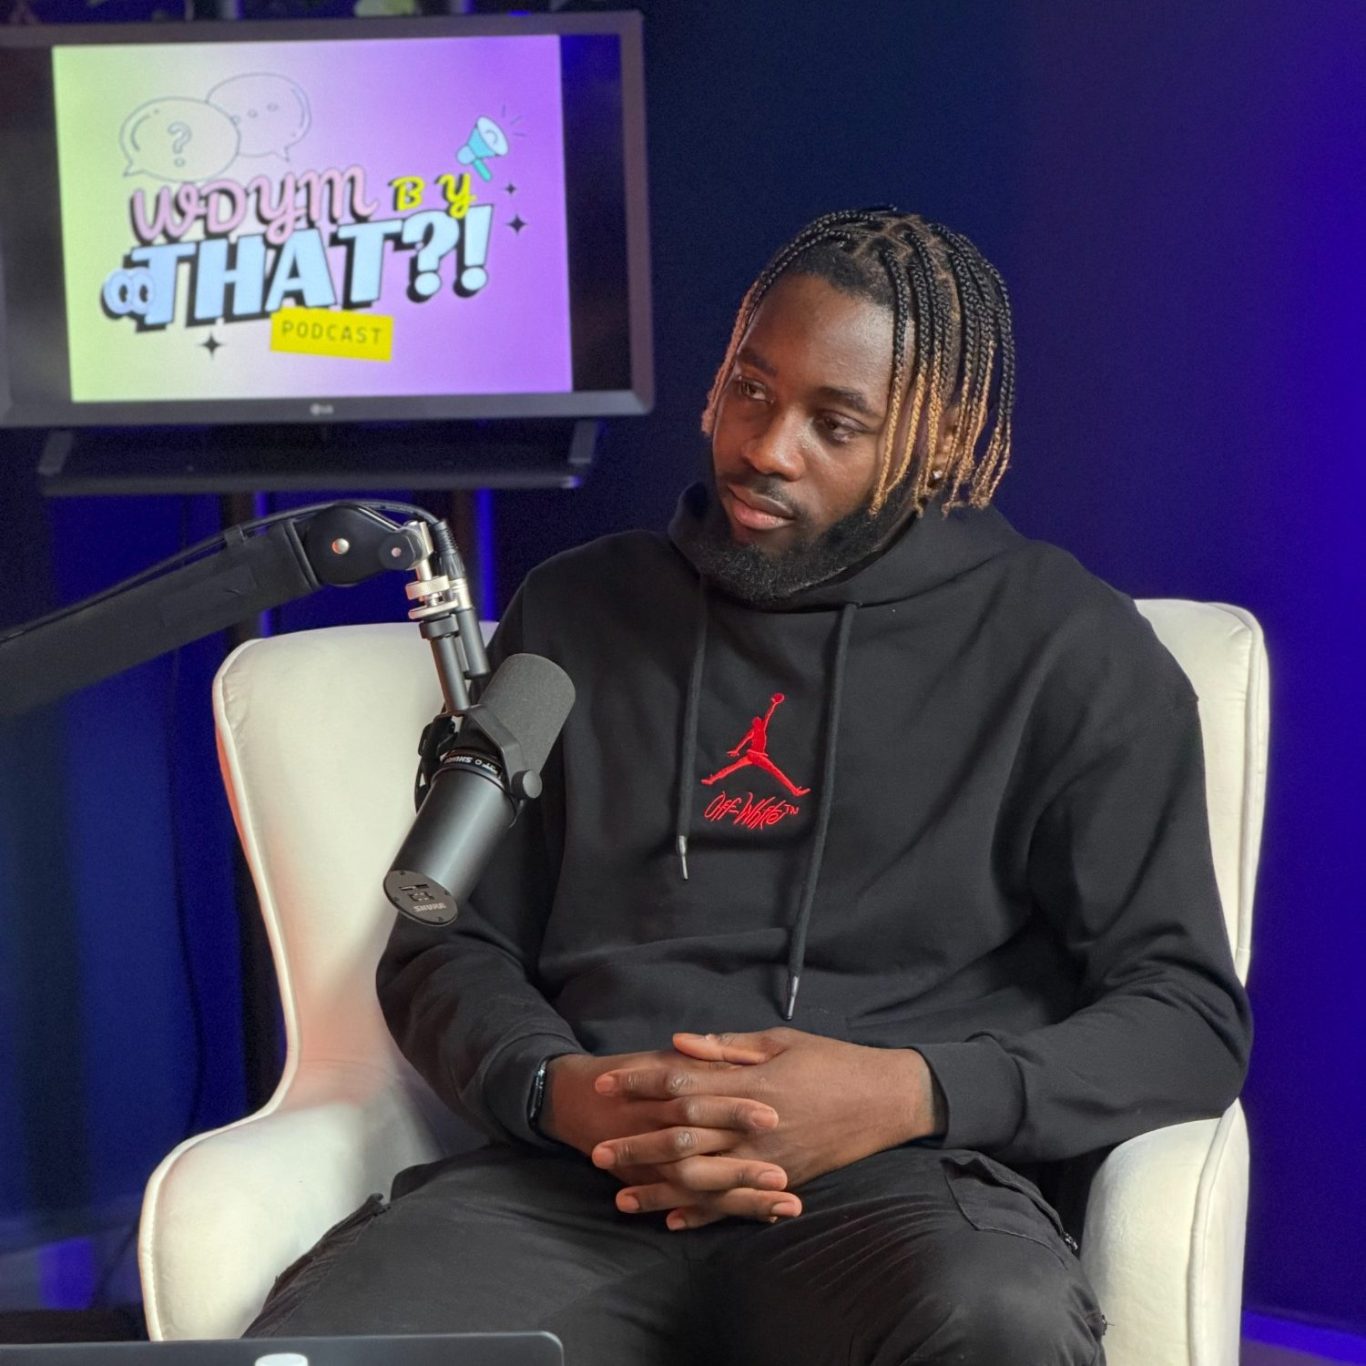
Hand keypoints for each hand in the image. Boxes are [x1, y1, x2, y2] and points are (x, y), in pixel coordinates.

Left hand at [593, 1029, 938, 1227]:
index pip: (682, 1085)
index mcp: (750, 1084)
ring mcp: (767, 1160)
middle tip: (597, 1151)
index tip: (606, 1085)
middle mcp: (753, 1126)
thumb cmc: (831, 1061)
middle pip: (682, 1139)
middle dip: (636, 1144)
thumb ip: (726, 1047)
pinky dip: (701, 1215)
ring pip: (701, 1180)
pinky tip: (671, 1221)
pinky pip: (734, 1205)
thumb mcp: (779, 1040)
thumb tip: (678, 1043)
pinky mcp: (781, 1182)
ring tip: (620, 1196)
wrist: (884, 1100)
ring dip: (658, 1189)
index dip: (639, 1084)